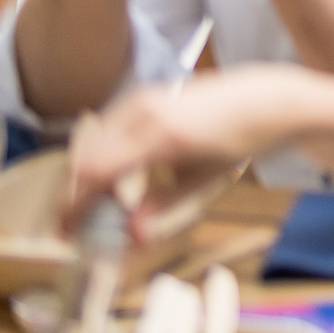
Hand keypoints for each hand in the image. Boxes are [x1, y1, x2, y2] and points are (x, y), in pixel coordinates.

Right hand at [67, 77, 282, 238]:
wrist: (266, 98)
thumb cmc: (240, 140)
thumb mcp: (201, 179)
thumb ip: (160, 207)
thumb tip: (128, 238)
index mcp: (161, 135)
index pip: (96, 173)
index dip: (74, 207)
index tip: (66, 234)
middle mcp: (144, 111)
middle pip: (84, 159)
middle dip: (76, 196)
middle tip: (78, 225)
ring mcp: (142, 98)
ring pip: (91, 143)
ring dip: (87, 176)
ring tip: (98, 205)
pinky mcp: (143, 94)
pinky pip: (106, 129)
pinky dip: (100, 155)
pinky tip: (113, 177)